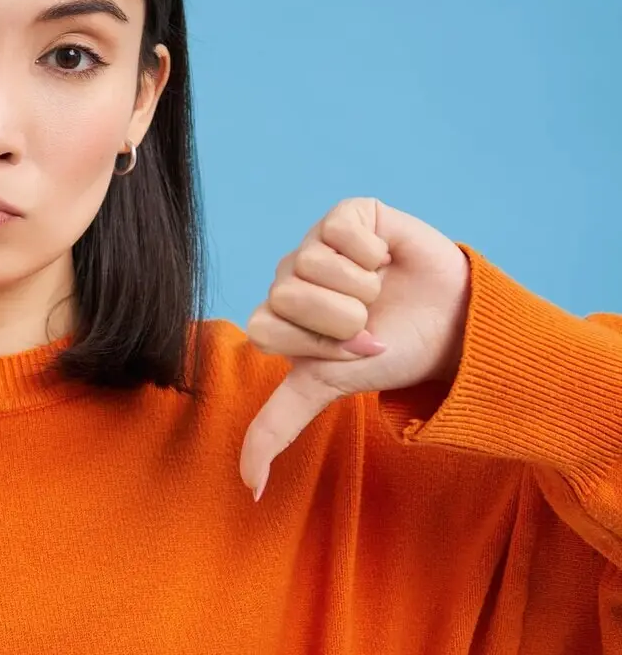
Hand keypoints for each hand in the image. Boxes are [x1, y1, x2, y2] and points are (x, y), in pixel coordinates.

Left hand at [240, 198, 470, 500]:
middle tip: (368, 319)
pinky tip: (386, 259)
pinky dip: (374, 252)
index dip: (315, 346)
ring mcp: (315, 241)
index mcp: (275, 314)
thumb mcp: (328, 389)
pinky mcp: (346, 214)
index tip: (349, 352)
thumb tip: (247, 488)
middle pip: (287, 294)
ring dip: (361, 287)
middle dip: (341, 319)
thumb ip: (278, 426)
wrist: (454, 326)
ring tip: (380, 290)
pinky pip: (341, 230)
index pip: (263, 328)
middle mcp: (288, 275)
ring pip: (311, 262)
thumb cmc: (390, 353)